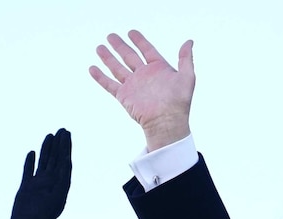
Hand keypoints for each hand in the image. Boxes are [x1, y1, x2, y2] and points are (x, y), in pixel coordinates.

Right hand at [9, 128, 71, 218]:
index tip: (67, 134)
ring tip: (50, 136)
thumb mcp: (56, 195)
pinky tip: (32, 153)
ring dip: (47, 149)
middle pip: (56, 159)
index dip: (66, 147)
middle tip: (62, 130)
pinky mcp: (26, 188)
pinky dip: (30, 162)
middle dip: (59, 145)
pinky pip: (28, 171)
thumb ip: (61, 179)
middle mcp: (50, 182)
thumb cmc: (43, 216)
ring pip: (44, 162)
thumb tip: (66, 162)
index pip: (65, 161)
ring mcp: (38, 184)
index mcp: (60, 184)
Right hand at [89, 30, 194, 151]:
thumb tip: (189, 41)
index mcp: (159, 69)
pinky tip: (92, 68)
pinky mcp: (124, 96)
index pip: (147, 50)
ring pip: (117, 68)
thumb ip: (186, 58)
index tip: (131, 32)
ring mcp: (133, 85)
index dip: (139, 41)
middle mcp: (144, 76)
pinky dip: (100, 77)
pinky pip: (109, 84)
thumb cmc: (179, 102)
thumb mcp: (187, 77)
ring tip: (100, 47)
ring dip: (108, 58)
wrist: (166, 122)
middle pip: (129, 56)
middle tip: (111, 36)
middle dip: (120, 46)